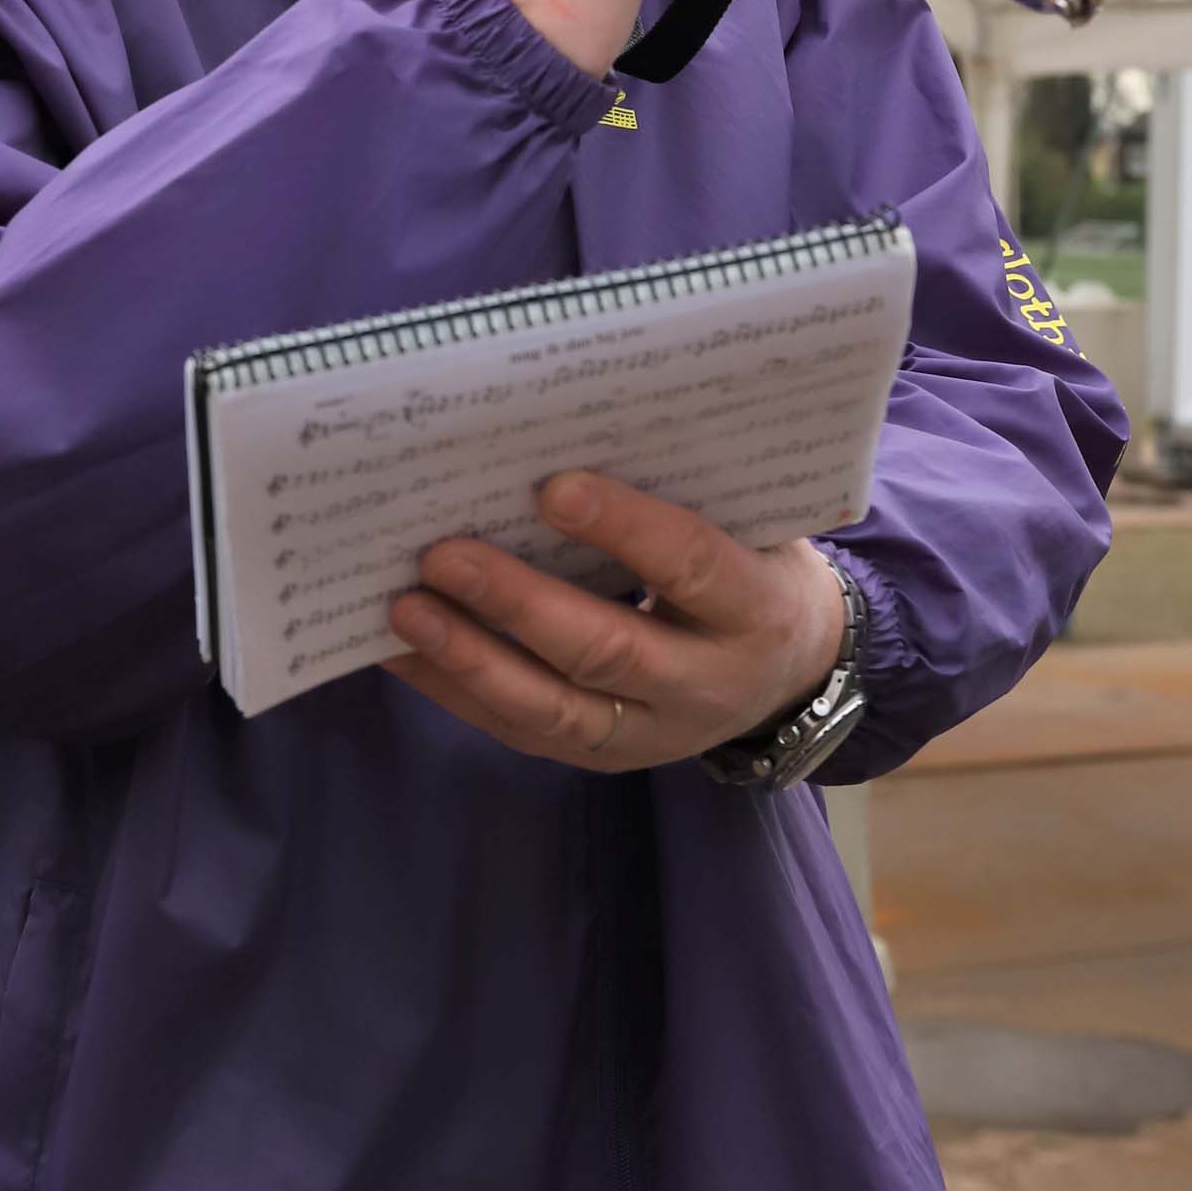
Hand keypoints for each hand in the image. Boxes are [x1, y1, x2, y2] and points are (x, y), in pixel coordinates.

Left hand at [385, 469, 846, 773]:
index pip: (692, 566)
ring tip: (405, 610)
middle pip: (607, 652)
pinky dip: (457, 690)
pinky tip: (404, 652)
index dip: (625, 527)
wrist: (787, 673)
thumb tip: (565, 432)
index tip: (552, 486)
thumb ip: (683, 493)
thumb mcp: (751, 527)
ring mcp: (650, 735)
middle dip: (518, 605)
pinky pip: (520, 730)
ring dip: (471, 658)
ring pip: (553, 710)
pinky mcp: (601, 758)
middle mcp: (705, 685)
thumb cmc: (753, 565)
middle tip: (443, 555)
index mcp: (756, 610)